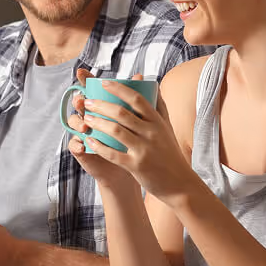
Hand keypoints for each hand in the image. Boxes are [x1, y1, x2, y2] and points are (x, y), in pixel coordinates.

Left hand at [76, 80, 194, 205]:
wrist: (179, 183)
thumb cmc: (169, 152)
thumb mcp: (167, 127)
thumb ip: (158, 105)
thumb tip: (150, 82)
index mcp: (157, 121)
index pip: (137, 99)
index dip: (119, 89)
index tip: (104, 82)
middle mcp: (151, 133)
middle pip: (122, 113)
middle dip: (101, 105)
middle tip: (87, 101)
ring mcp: (143, 150)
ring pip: (115, 131)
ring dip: (97, 123)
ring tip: (86, 118)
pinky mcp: (136, 166)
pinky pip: (113, 154)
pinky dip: (99, 146)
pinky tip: (89, 141)